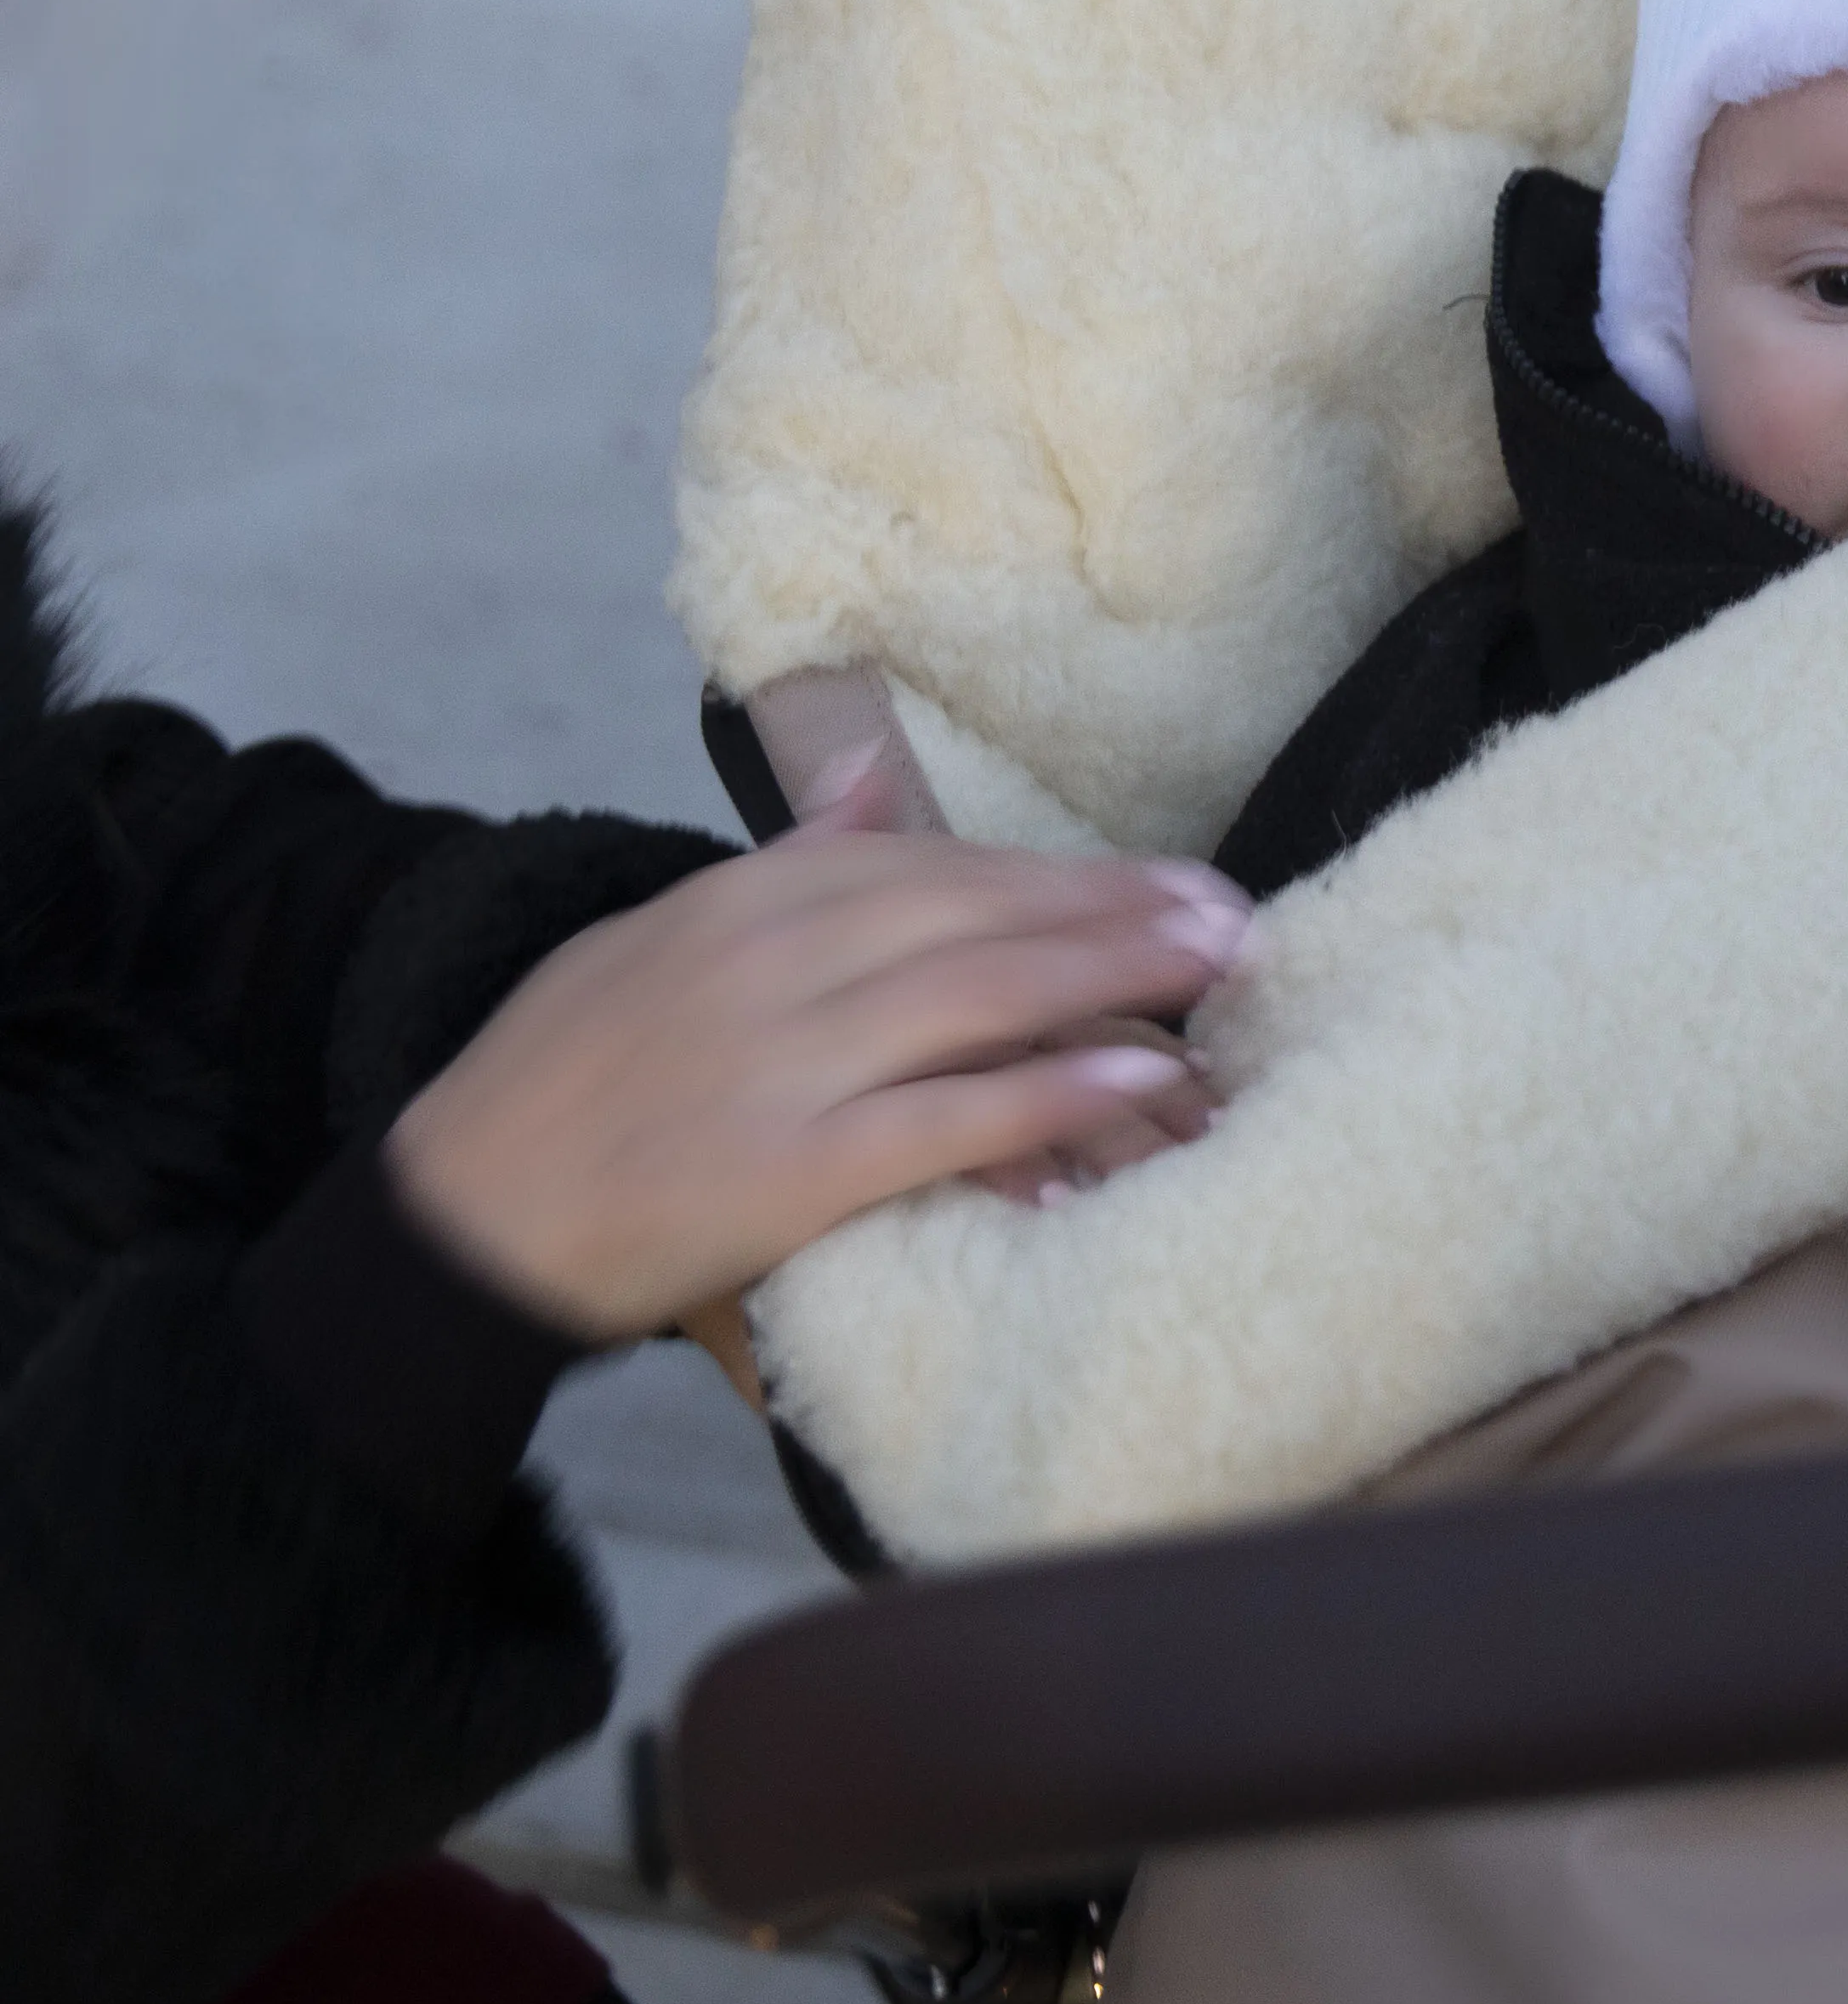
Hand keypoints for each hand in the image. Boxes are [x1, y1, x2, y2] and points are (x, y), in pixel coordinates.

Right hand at [385, 821, 1252, 1340]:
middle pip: (981, 917)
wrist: (455, 1214)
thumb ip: (778, 871)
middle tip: (1235, 918)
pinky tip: (1135, 1078)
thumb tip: (867, 789)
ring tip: (1217, 973)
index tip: (1168, 880)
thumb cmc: (565, 1082)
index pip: (937, 868)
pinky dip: (1047, 1095)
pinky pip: (944, 1118)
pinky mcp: (788, 1166)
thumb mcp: (659, 939)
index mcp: (747, 902)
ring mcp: (784, 1062)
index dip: (1065, 876)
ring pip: (979, 999)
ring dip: (1112, 979)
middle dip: (1119, 913)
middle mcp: (774, 963)